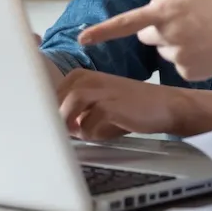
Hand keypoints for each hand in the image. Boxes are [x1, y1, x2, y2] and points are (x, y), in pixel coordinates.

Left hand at [56, 69, 186, 139]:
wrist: (164, 105)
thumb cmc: (129, 108)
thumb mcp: (98, 103)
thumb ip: (74, 113)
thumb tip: (53, 129)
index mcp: (80, 76)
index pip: (48, 95)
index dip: (47, 112)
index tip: (50, 126)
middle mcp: (87, 79)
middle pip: (53, 101)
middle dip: (57, 120)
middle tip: (71, 132)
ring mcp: (98, 91)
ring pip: (67, 109)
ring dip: (71, 125)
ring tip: (85, 132)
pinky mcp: (109, 106)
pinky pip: (87, 126)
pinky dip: (91, 134)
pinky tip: (104, 133)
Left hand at [79, 0, 211, 81]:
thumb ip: (167, 5)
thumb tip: (150, 17)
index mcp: (166, 10)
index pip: (126, 22)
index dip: (102, 32)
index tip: (82, 39)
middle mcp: (166, 35)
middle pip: (147, 34)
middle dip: (160, 30)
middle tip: (188, 24)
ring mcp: (176, 56)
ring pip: (164, 50)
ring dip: (176, 43)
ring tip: (204, 36)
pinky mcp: (186, 72)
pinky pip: (178, 64)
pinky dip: (189, 58)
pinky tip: (209, 51)